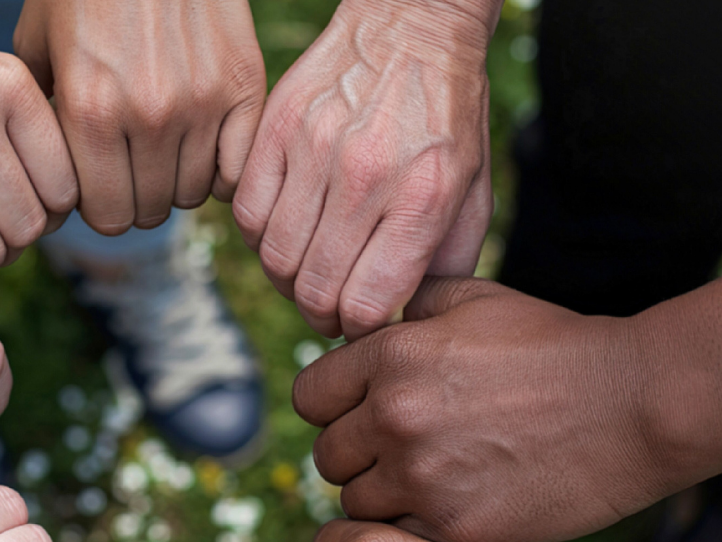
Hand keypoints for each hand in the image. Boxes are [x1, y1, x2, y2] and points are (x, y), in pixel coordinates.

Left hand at [14, 0, 264, 232]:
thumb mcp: (37, 45)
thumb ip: (41, 117)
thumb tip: (46, 178)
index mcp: (90, 110)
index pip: (104, 214)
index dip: (98, 206)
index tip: (98, 185)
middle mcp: (147, 114)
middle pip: (149, 210)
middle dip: (135, 199)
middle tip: (130, 170)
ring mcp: (201, 102)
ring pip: (193, 195)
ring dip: (176, 184)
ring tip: (163, 154)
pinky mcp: (242, 85)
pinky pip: (237, 171)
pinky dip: (222, 173)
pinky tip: (204, 152)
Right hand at [234, 0, 498, 339]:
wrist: (411, 27)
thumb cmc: (447, 115)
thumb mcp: (474, 189)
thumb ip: (448, 260)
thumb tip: (408, 317)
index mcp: (421, 199)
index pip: (366, 304)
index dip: (358, 331)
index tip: (360, 325)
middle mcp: (366, 178)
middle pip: (314, 290)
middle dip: (321, 315)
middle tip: (329, 309)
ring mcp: (314, 152)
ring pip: (275, 258)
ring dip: (288, 281)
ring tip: (308, 272)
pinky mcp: (276, 130)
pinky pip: (248, 215)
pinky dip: (261, 238)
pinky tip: (287, 232)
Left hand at [293, 277, 676, 541]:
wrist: (637, 405)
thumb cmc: (557, 346)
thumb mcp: (478, 298)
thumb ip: (410, 305)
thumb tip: (364, 319)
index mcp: (391, 357)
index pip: (308, 397)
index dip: (333, 405)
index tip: (363, 410)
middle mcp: (395, 418)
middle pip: (327, 456)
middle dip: (356, 453)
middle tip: (400, 450)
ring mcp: (424, 478)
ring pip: (356, 503)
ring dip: (382, 496)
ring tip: (430, 479)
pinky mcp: (456, 528)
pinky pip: (400, 537)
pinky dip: (417, 528)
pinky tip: (455, 505)